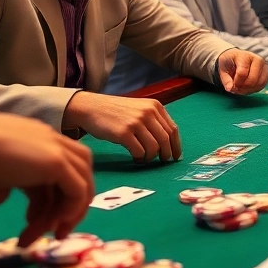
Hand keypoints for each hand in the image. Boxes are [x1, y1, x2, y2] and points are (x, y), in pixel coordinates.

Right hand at [0, 112, 93, 246]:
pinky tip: (53, 226)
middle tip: (55, 233)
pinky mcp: (56, 160)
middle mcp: (47, 140)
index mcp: (31, 141)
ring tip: (51, 236)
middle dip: (67, 206)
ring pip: (79, 182)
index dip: (50, 199)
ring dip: (67, 213)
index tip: (33, 222)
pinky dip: (71, 209)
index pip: (54, 171)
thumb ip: (0, 184)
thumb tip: (5, 195)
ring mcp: (54, 146)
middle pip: (74, 174)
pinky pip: (78, 189)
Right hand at [63, 91, 181, 162]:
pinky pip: (139, 151)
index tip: (176, 156)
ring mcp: (136, 122)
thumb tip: (167, 142)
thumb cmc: (115, 112)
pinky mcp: (124, 133)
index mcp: (155, 106)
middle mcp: (148, 113)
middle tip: (162, 161)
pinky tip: (136, 158)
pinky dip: (140, 158)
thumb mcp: (138, 109)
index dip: (176, 145)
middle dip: (166, 154)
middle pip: (166, 139)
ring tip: (145, 159)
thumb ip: (153, 120)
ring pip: (154, 147)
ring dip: (151, 157)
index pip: (173, 129)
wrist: (91, 107)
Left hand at [218, 48, 267, 94]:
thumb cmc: (230, 63)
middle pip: (253, 79)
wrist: (237, 58)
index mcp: (245, 56)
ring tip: (241, 88)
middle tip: (237, 88)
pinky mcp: (266, 73)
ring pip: (259, 84)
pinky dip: (255, 89)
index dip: (236, 82)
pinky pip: (263, 85)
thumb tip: (230, 89)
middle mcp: (257, 60)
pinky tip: (247, 88)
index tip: (232, 84)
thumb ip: (226, 80)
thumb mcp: (223, 69)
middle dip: (243, 87)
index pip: (242, 73)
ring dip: (249, 89)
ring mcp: (264, 67)